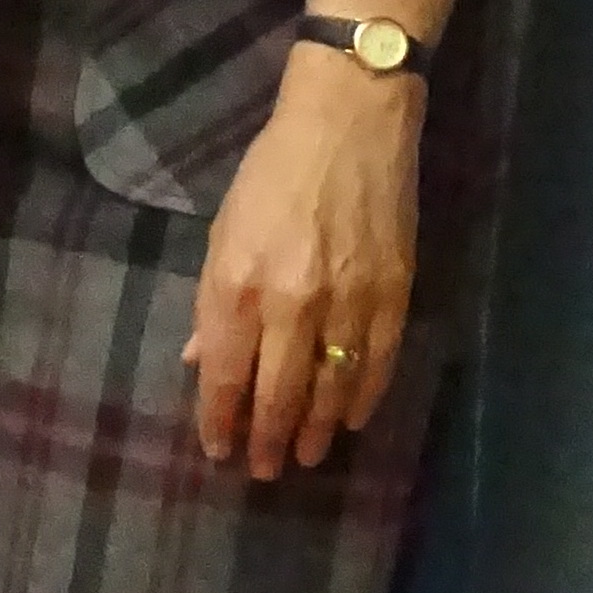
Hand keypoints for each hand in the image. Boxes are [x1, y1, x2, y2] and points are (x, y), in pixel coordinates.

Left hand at [183, 45, 420, 479]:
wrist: (349, 121)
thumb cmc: (272, 171)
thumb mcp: (223, 231)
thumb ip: (213, 302)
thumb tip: (200, 360)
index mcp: (237, 284)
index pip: (224, 375)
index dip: (220, 420)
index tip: (218, 450)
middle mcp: (290, 302)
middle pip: (277, 394)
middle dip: (268, 439)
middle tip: (265, 471)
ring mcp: (346, 301)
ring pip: (330, 388)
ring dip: (315, 430)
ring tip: (305, 457)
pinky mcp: (393, 292)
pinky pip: (377, 362)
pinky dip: (363, 397)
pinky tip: (350, 419)